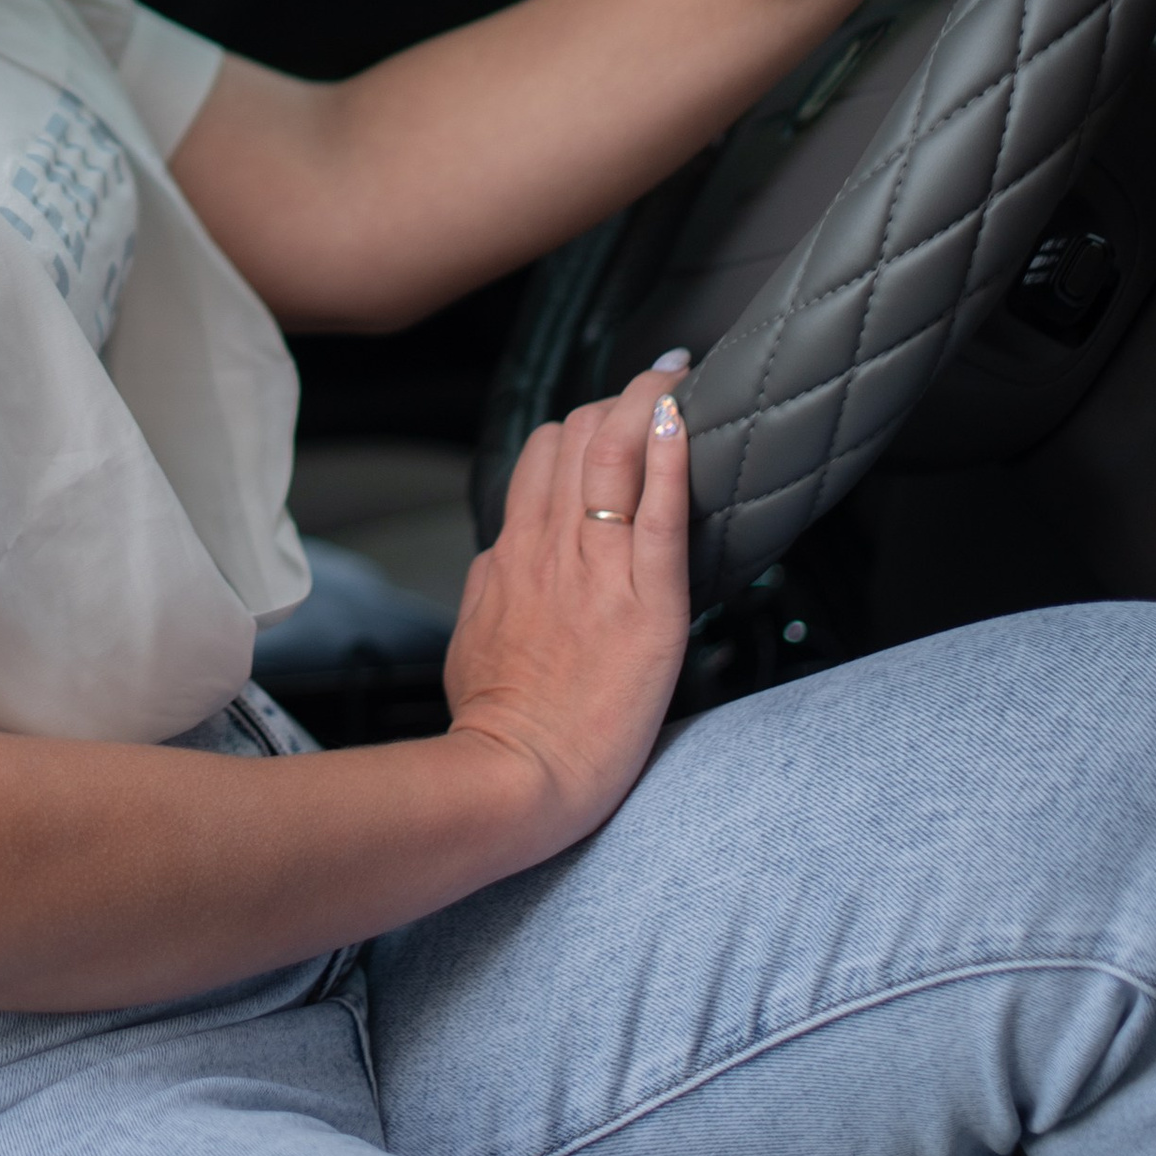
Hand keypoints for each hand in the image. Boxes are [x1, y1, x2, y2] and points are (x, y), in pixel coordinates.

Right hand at [444, 360, 689, 859]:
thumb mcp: (472, 637)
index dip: (582, 425)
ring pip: (613, 452)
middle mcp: (548, 547)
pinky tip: (683, 422)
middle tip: (660, 387)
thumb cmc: (496, 722)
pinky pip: (660, 513)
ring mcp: (596, 571)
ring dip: (648, 402)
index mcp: (510, 555)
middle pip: (577, 436)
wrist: (514, 776)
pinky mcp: (646, 605)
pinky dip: (672, 458)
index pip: (542, 457)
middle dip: (620, 401)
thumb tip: (501, 559)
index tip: (613, 417)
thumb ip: (490, 586)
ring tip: (678, 378)